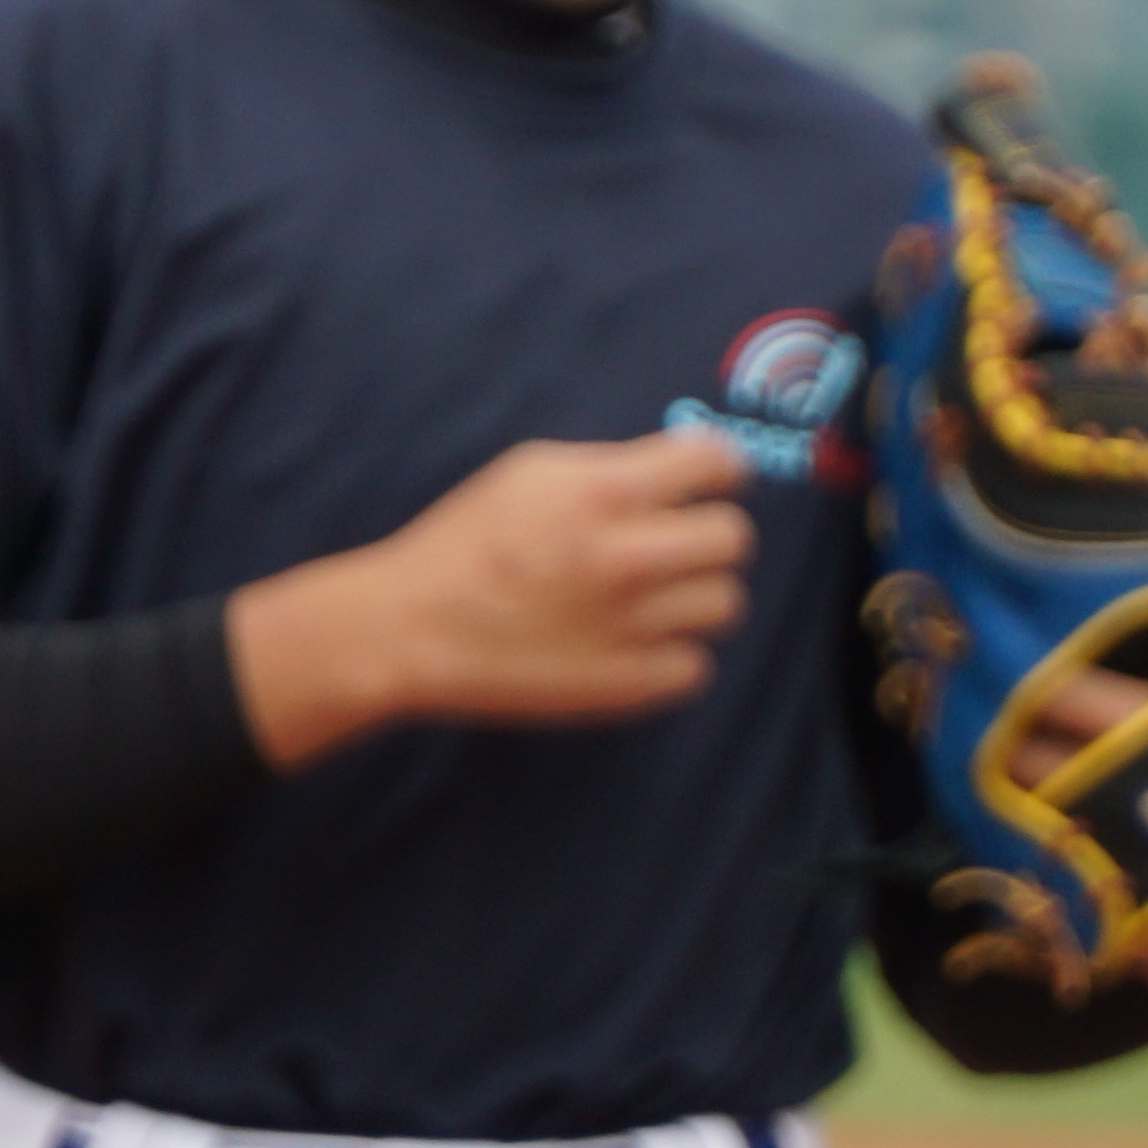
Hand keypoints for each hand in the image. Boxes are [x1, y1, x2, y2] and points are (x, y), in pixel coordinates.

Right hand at [226, 428, 764, 766]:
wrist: (412, 628)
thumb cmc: (463, 542)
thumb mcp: (530, 472)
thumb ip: (610, 467)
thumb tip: (676, 472)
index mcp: (607, 491)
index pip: (719, 464)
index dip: (719, 472)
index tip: (708, 484)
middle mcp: (632, 555)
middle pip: (734, 538)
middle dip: (707, 535)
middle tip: (676, 545)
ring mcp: (634, 624)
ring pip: (724, 603)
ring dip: (693, 597)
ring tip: (650, 599)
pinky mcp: (628, 683)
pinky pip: (696, 665)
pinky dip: (672, 654)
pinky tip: (632, 642)